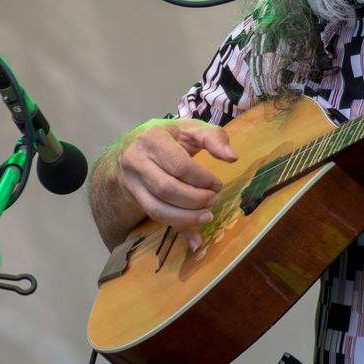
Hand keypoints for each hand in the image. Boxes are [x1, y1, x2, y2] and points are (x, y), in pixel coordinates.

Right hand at [97, 118, 236, 250]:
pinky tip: (195, 235)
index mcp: (152, 139)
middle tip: (214, 200)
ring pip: (157, 208)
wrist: (130, 148)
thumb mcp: (190, 129)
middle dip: (195, 200)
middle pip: (167, 189)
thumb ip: (214, 137)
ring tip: (207, 216)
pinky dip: (176, 226)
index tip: (217, 185)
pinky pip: (154, 216)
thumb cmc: (168, 136)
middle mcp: (136, 160)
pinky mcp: (133, 197)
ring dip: (186, 218)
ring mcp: (131, 181)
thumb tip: (232, 157)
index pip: (179, 165)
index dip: (201, 179)